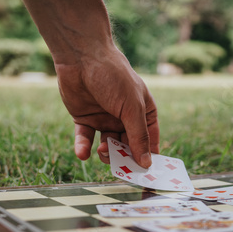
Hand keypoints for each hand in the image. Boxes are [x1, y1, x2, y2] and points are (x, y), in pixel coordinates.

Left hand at [54, 45, 159, 166]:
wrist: (82, 57)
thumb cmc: (114, 77)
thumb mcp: (132, 108)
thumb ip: (139, 136)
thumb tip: (147, 163)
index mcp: (143, 112)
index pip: (150, 140)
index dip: (149, 156)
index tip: (147, 174)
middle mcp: (125, 117)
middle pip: (128, 147)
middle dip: (125, 158)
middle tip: (122, 169)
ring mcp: (105, 119)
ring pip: (107, 146)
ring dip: (105, 153)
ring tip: (102, 152)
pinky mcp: (85, 119)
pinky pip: (85, 139)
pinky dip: (84, 147)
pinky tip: (83, 153)